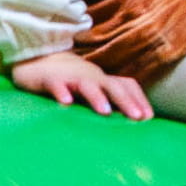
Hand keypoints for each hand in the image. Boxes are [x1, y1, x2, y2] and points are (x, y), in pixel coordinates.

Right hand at [10, 51, 154, 118]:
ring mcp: (70, 77)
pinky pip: (56, 85)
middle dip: (126, 101)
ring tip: (105, 113)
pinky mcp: (49, 79)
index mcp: (102, 80)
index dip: (139, 99)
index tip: (149, 118)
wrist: (36, 61)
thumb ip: (107, 102)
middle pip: (112, 85)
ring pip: (86, 84)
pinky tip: (66, 104)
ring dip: (97, 97)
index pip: (126, 85)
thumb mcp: (91, 90)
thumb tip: (131, 124)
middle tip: (137, 118)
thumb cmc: (70, 83)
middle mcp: (90, 77)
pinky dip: (61, 93)